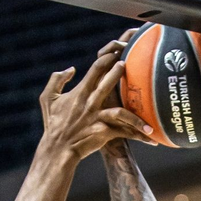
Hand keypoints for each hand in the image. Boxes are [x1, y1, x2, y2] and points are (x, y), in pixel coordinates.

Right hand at [40, 35, 155, 159]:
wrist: (57, 150)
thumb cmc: (53, 123)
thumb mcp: (48, 99)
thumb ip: (56, 80)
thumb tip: (71, 69)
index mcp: (80, 92)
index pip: (96, 68)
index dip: (108, 57)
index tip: (118, 50)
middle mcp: (90, 103)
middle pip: (108, 83)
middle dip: (120, 71)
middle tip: (132, 62)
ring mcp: (97, 118)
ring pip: (120, 112)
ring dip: (136, 111)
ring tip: (149, 107)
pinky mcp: (103, 133)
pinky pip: (124, 132)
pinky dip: (139, 135)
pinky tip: (153, 137)